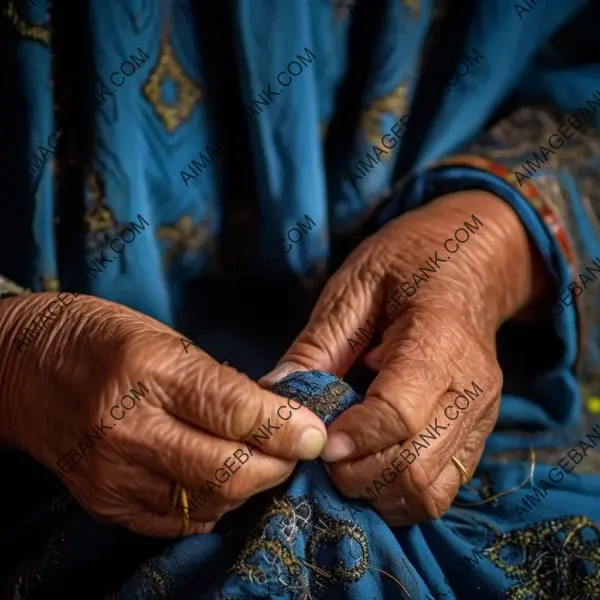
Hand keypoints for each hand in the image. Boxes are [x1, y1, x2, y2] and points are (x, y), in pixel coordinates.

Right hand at [0, 294, 326, 536]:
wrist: (25, 368)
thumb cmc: (104, 339)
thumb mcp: (167, 340)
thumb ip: (220, 383)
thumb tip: (277, 418)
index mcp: (150, 371)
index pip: (235, 410)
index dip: (285, 427)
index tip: (316, 434)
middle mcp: (128, 428)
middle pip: (227, 469)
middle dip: (277, 465)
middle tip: (296, 450)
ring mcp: (113, 473)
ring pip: (209, 501)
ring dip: (250, 486)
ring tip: (264, 462)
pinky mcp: (105, 502)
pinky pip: (179, 520)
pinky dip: (214, 504)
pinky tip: (223, 481)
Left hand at [262, 191, 550, 524]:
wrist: (472, 263)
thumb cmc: (409, 263)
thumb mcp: (355, 287)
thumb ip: (317, 345)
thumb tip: (275, 395)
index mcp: (439, 341)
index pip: (397, 415)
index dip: (349, 437)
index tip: (314, 439)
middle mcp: (471, 389)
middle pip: (412, 468)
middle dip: (353, 473)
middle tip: (321, 448)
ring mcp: (481, 416)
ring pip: (427, 493)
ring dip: (374, 490)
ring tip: (345, 458)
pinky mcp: (478, 433)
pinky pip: (439, 491)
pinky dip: (396, 492)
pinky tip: (371, 462)